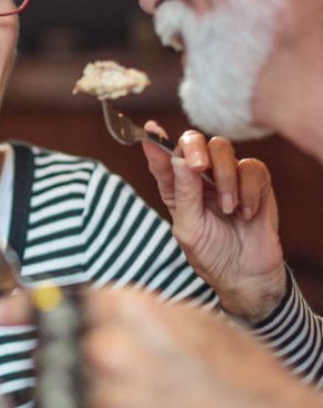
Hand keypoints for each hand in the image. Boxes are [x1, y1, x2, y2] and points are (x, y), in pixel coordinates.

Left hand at [0, 286, 322, 407]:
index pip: (54, 300)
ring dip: (58, 389)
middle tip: (65, 363)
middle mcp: (107, 347)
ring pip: (54, 389)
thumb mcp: (179, 317)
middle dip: (47, 355)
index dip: (23, 307)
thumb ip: (123, 309)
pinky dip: (74, 406)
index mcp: (124, 306)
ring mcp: (107, 395)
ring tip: (90, 388)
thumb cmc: (231, 368)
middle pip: (48, 349)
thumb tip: (77, 307)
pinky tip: (99, 400)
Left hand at [142, 123, 284, 320]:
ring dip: (223, 176)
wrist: (246, 277)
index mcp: (177, 186)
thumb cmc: (210, 253)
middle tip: (198, 167)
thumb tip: (179, 160)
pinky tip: (246, 213)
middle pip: (194, 141)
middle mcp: (199, 176)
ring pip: (223, 148)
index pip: (164, 157)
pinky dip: (248, 189)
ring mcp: (227, 176)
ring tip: (228, 208)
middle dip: (194, 148)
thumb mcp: (189, 228)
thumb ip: (183, 193)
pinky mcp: (255, 183)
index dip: (156, 141)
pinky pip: (252, 168)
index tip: (151, 130)